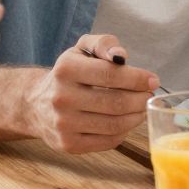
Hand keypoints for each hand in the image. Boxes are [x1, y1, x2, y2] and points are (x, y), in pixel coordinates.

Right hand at [22, 35, 160, 154]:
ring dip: (137, 116)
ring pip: (116, 125)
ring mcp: (63, 124)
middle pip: (117, 103)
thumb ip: (104, 44)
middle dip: (141, 99)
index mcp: (66, 70)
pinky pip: (109, 141)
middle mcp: (61, 98)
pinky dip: (124, 131)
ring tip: (141, 108)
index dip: (138, 79)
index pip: (111, 75)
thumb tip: (120, 55)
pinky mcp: (68, 144)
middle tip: (148, 96)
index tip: (153, 80)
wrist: (35, 104)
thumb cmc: (69, 73)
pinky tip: (125, 121)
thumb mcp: (82, 49)